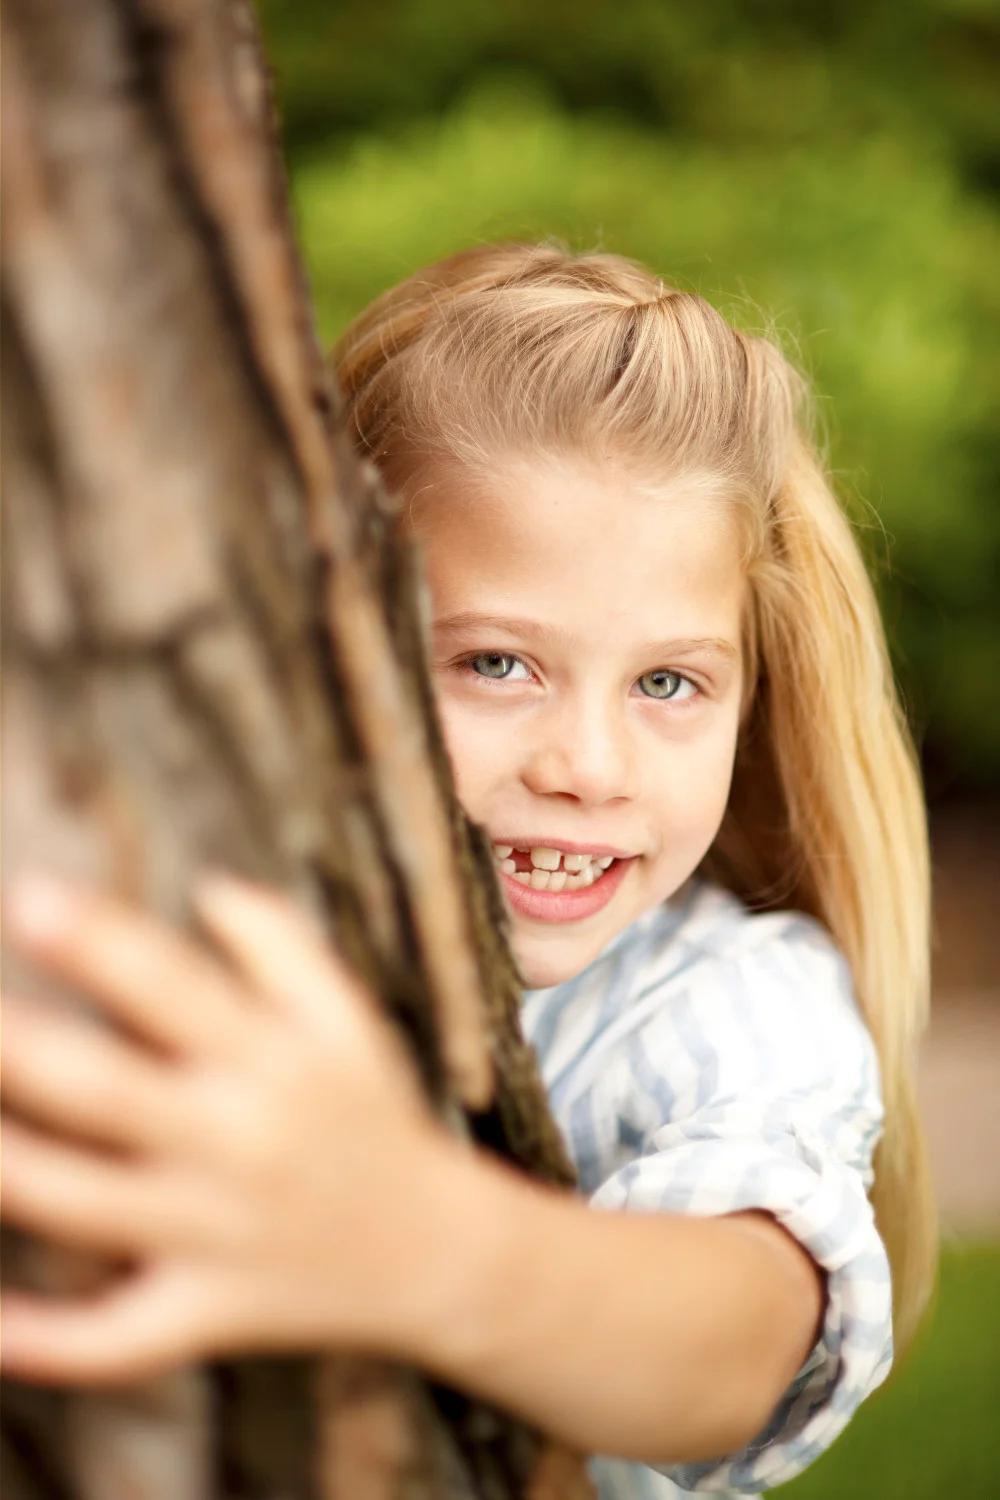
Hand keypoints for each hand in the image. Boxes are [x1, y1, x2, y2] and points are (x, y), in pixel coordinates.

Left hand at [1, 872, 460, 1384]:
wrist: (439, 1255)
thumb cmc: (376, 1115)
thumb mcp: (351, 1018)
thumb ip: (282, 942)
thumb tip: (203, 886)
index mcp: (275, 1061)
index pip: (173, 986)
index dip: (96, 941)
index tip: (27, 896)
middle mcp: (241, 1143)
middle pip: (107, 1094)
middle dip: (18, 1051)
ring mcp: (218, 1234)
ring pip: (83, 1208)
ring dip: (4, 1169)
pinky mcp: (207, 1313)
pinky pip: (116, 1341)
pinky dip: (43, 1341)